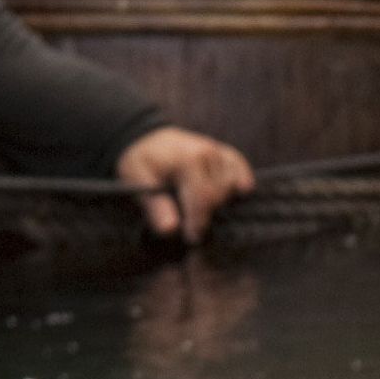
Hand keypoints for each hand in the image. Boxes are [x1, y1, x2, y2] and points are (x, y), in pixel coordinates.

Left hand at [117, 124, 250, 241]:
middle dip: (206, 216)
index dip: (198, 222)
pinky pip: (242, 173)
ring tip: (201, 210)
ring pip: (233, 187)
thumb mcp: (136, 180)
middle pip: (219, 196)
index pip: (203, 197)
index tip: (190, 238)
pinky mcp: (229, 155)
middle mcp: (209, 152)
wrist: (150, 140)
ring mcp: (221, 153)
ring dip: (221, 203)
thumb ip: (154, 206)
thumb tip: (171, 229)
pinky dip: (240, 185)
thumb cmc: (144, 162)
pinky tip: (231, 197)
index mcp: (187, 159)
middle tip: (192, 228)